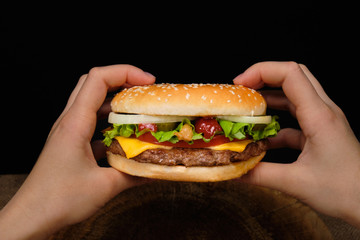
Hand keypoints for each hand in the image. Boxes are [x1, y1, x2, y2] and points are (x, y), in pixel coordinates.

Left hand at [0, 65, 155, 238]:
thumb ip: (134, 175)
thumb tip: (156, 169)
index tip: (148, 82)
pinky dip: (109, 123)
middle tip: (144, 90)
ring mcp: (68, 131)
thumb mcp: (104, 187)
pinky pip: (91, 122)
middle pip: (93, 83)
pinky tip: (123, 139)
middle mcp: (69, 122)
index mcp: (75, 123)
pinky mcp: (70, 143)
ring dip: (115, 103)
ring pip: (91, 102)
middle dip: (121, 81)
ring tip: (137, 112)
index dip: (125, 72)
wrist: (32, 216)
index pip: (98, 79)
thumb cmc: (58, 200)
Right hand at [233, 61, 359, 226]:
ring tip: (247, 110)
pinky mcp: (321, 132)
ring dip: (269, 99)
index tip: (239, 85)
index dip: (261, 71)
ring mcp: (323, 121)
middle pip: (293, 76)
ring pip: (294, 95)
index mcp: (319, 116)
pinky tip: (262, 139)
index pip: (290, 74)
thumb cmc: (346, 191)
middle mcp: (323, 112)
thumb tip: (234, 170)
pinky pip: (295, 118)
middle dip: (264, 77)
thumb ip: (260, 174)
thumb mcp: (297, 183)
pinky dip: (276, 124)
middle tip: (242, 90)